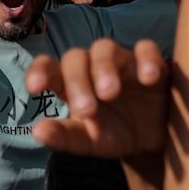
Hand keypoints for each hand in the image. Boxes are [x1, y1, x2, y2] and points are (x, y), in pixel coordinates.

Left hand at [25, 39, 169, 162]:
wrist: (153, 141)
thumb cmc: (113, 134)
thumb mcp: (88, 141)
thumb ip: (64, 137)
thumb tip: (38, 132)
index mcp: (72, 84)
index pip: (49, 67)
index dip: (40, 71)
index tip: (34, 87)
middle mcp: (92, 66)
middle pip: (76, 57)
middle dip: (77, 81)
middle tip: (86, 110)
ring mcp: (121, 61)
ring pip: (105, 48)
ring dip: (104, 67)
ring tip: (109, 92)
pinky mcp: (150, 62)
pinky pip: (146, 49)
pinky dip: (146, 59)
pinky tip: (148, 78)